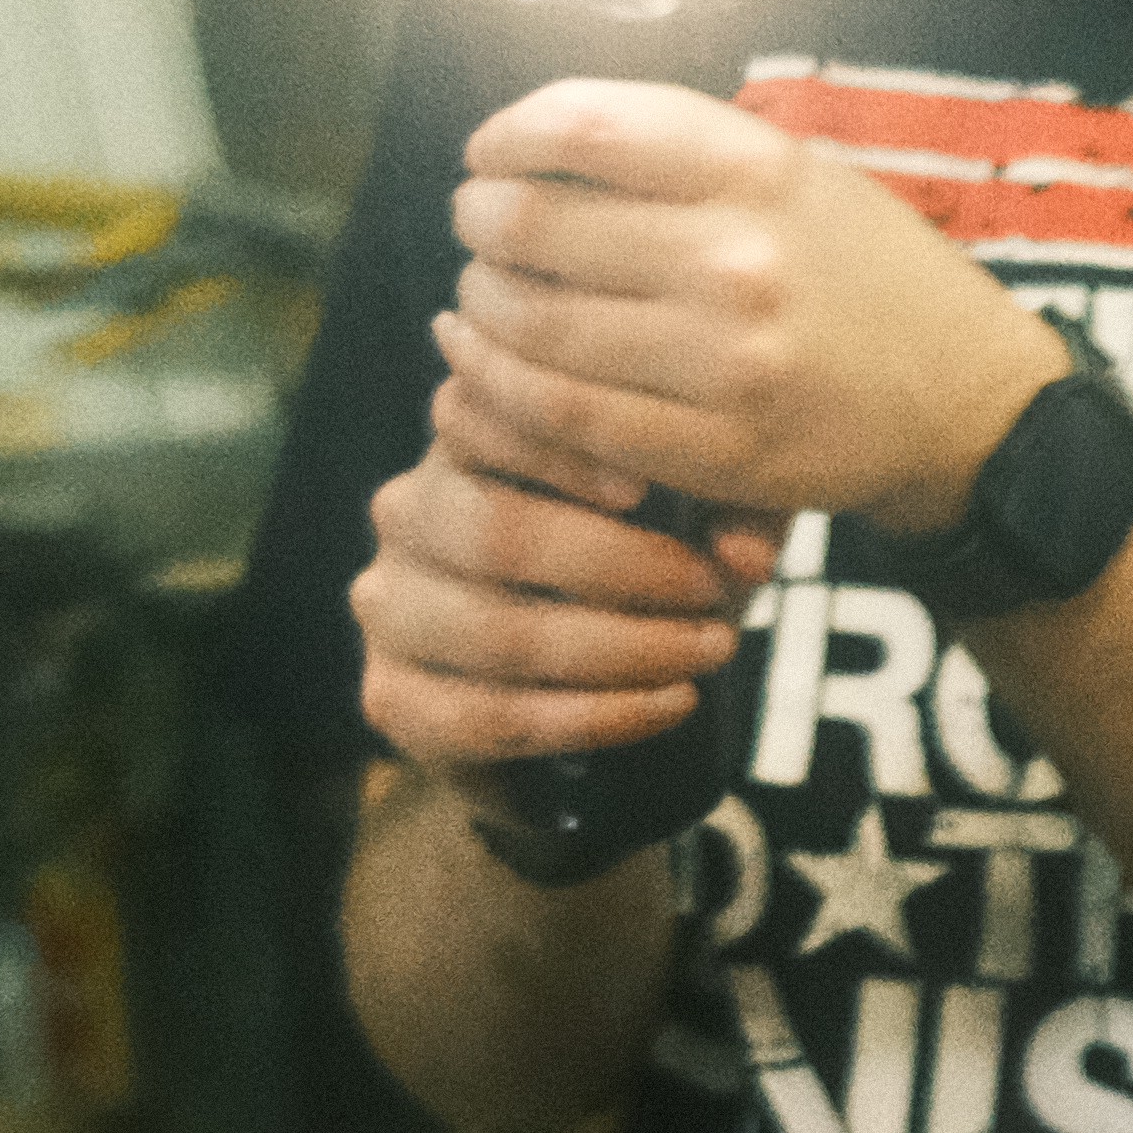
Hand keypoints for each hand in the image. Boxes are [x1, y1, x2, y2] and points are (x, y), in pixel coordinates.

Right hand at [350, 358, 779, 770]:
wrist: (572, 693)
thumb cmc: (635, 570)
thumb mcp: (685, 517)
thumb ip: (718, 512)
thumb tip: (745, 555)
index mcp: (461, 441)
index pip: (474, 415)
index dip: (553, 451)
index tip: (645, 488)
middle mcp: (407, 512)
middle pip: (496, 534)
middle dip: (620, 568)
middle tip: (713, 590)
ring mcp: (387, 605)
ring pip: (496, 632)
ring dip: (621, 649)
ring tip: (712, 650)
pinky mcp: (390, 696)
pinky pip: (489, 716)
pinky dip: (595, 717)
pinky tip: (671, 705)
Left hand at [442, 79, 1081, 538]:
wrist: (971, 399)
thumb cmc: (866, 274)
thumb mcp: (800, 177)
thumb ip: (683, 155)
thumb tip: (534, 141)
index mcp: (760, 170)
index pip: (585, 126)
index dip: (509, 136)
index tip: (487, 152)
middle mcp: (741, 257)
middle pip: (536, 224)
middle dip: (481, 222)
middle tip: (478, 227)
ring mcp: (729, 360)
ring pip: (534, 324)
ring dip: (483, 306)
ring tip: (485, 297)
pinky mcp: (720, 450)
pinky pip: (564, 414)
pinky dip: (505, 386)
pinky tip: (492, 365)